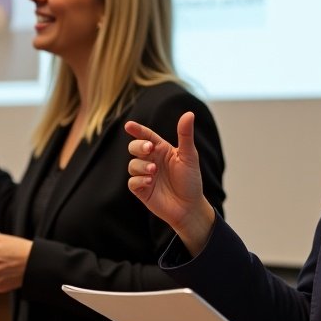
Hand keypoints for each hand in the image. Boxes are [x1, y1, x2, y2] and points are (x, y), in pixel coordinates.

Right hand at [125, 112, 215, 255]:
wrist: (190, 206)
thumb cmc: (191, 180)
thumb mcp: (189, 156)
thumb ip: (185, 135)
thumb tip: (189, 113)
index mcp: (161, 149)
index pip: (146, 135)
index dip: (137, 130)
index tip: (129, 125)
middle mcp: (151, 160)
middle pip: (135, 147)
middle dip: (138, 146)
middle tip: (149, 149)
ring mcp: (145, 175)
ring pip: (132, 164)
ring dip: (141, 166)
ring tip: (154, 171)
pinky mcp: (141, 190)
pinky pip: (132, 182)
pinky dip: (139, 180)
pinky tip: (150, 182)